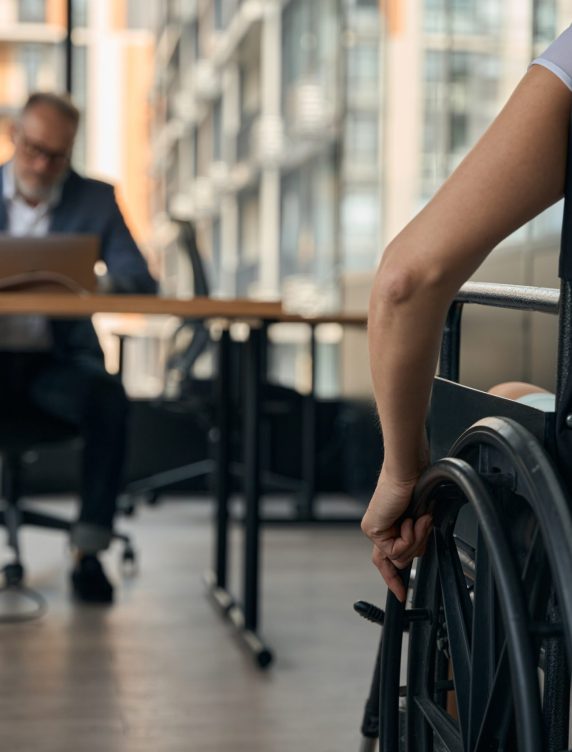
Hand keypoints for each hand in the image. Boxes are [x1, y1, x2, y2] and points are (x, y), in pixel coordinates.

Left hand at [361, 468, 432, 601]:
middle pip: (398, 560)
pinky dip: (408, 537)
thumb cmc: (417, 485)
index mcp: (390, 526)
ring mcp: (374, 529)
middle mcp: (379, 529)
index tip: (402, 595)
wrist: (409, 471)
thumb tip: (415, 555)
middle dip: (415, 547)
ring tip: (417, 518)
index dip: (394, 578)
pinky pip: (396, 550)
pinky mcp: (373, 529)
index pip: (387, 559)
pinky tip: (408, 520)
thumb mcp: (421, 518)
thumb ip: (416, 538)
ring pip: (400, 557)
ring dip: (415, 539)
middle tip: (421, 525)